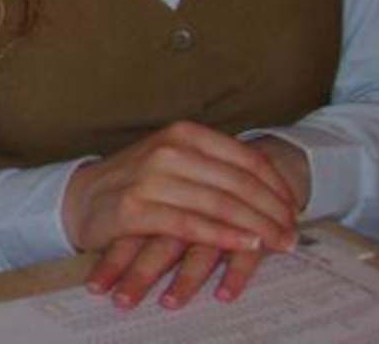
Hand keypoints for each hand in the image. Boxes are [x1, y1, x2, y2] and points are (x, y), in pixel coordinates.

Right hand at [82, 137, 308, 310]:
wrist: (83, 198)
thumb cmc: (137, 182)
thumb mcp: (176, 161)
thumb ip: (213, 167)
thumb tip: (268, 187)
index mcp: (184, 133)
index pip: (245, 158)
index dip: (275, 186)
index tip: (294, 209)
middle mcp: (170, 150)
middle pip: (238, 182)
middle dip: (273, 211)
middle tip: (294, 234)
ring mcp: (152, 177)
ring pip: (220, 203)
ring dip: (257, 226)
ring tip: (280, 243)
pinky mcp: (138, 208)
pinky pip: (192, 225)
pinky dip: (224, 235)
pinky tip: (246, 244)